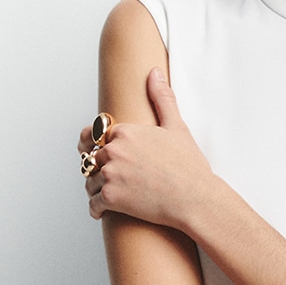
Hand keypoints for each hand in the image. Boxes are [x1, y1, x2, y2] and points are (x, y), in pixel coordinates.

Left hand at [79, 69, 213, 228]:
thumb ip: (162, 98)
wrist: (195, 198)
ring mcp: (110, 174)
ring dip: (95, 189)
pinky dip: (96, 209)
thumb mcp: (176, 127)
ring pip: (89, 182)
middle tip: (107, 177)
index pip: (96, 135)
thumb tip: (154, 73)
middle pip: (91, 159)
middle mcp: (113, 150)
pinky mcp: (111, 198)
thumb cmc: (189, 166)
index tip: (98, 152)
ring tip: (107, 194)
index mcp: (126, 131)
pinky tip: (103, 211)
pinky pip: (93, 204)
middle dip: (96, 168)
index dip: (96, 145)